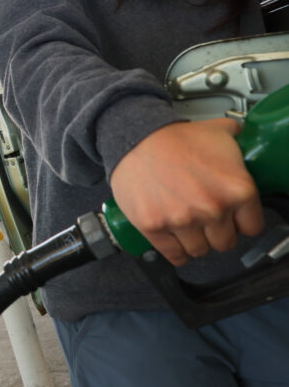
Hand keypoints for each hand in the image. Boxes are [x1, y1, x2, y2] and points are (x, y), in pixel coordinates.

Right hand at [110, 119, 263, 265]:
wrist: (135, 139)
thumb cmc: (172, 137)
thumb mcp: (217, 132)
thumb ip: (237, 141)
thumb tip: (244, 141)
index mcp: (236, 190)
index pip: (251, 227)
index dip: (240, 222)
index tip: (231, 219)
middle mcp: (213, 209)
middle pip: (224, 242)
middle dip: (215, 233)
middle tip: (205, 221)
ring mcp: (182, 221)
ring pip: (199, 250)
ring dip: (195, 242)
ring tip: (187, 229)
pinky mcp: (155, 227)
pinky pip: (174, 255)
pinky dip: (176, 252)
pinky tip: (175, 243)